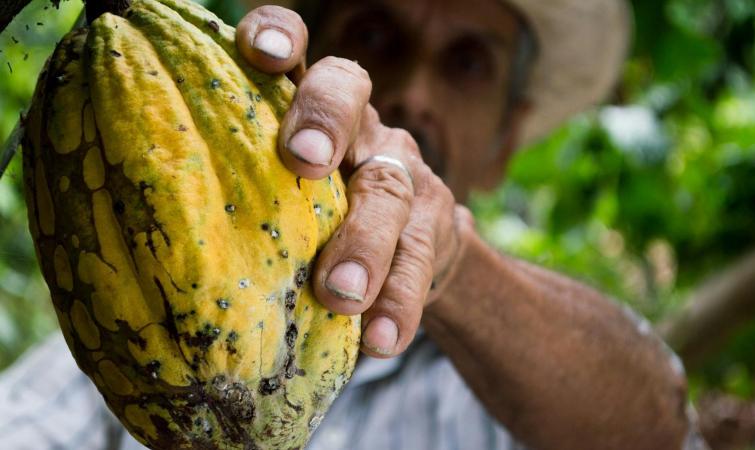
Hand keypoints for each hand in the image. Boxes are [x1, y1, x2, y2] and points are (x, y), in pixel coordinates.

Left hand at [237, 7, 471, 357]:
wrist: (410, 251)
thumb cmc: (314, 221)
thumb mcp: (278, 195)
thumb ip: (236, 190)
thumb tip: (122, 232)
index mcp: (308, 108)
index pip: (297, 49)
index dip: (279, 35)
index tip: (258, 52)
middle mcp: (358, 125)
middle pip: (349, 94)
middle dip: (325, 121)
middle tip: (301, 161)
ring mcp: (402, 171)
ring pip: (389, 188)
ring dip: (365, 242)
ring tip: (341, 294)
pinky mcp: (435, 226)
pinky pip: (420, 261)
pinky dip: (399, 302)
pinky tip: (381, 340)